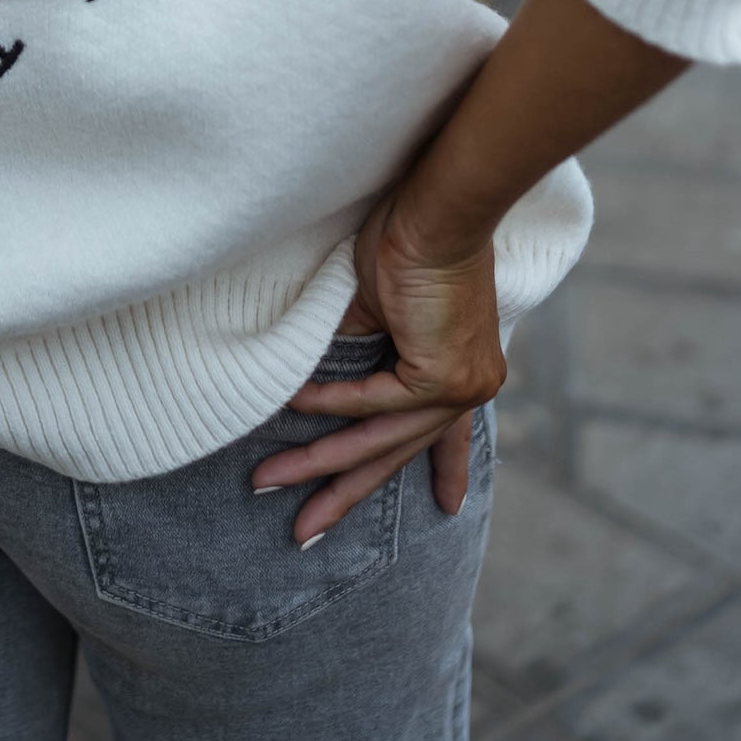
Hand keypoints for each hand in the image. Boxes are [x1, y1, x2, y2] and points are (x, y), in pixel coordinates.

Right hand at [251, 195, 505, 545]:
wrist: (439, 208)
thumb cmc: (413, 237)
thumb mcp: (381, 304)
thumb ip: (361, 348)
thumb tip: (313, 378)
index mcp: (462, 369)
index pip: (445, 433)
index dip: (443, 470)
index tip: (446, 506)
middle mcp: (470, 385)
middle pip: (398, 452)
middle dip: (345, 491)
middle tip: (307, 532)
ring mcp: (461, 386)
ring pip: (379, 438)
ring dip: (320, 462)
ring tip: (270, 480)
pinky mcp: (442, 376)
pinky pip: (373, 403)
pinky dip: (329, 406)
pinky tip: (292, 406)